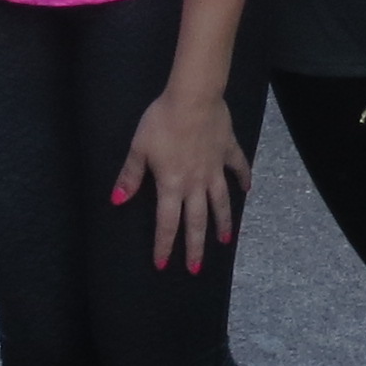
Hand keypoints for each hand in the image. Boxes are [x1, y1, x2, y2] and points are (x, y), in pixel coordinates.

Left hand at [110, 87, 251, 272]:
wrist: (194, 98)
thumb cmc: (161, 121)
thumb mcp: (139, 148)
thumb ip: (130, 175)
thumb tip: (117, 200)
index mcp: (172, 185)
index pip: (167, 223)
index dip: (164, 245)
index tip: (163, 265)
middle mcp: (196, 183)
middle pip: (196, 221)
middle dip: (195, 247)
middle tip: (196, 268)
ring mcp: (215, 168)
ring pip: (220, 202)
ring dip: (223, 222)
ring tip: (226, 241)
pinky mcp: (228, 150)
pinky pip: (238, 167)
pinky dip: (243, 178)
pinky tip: (247, 189)